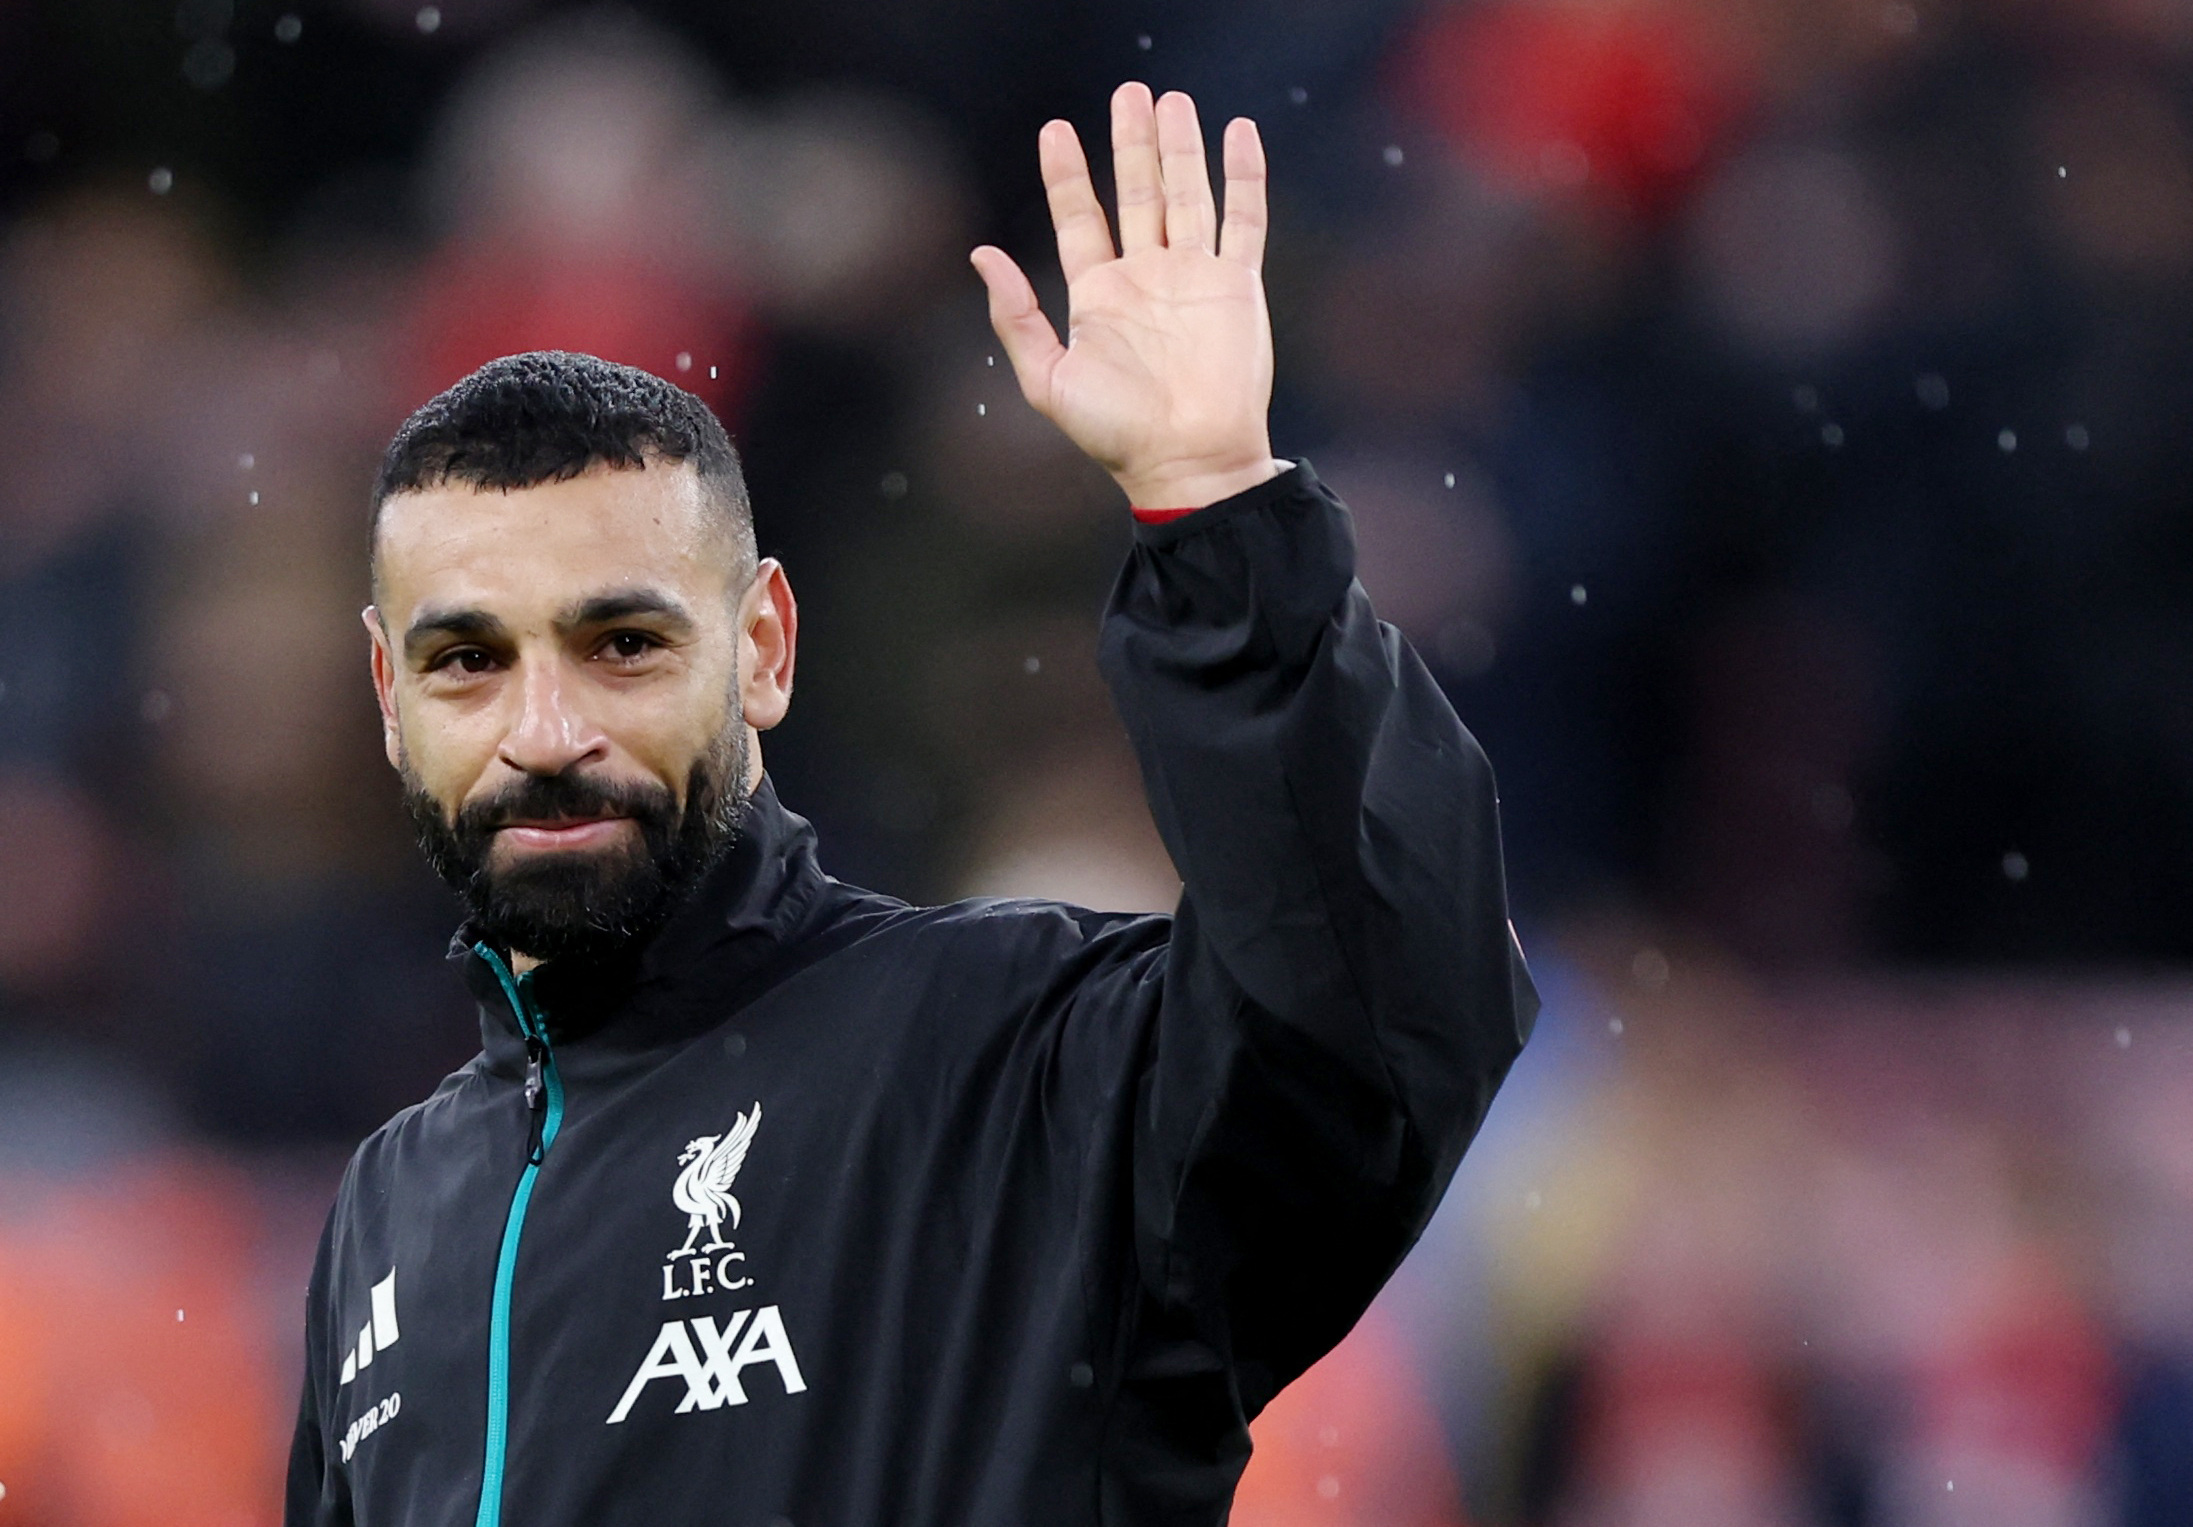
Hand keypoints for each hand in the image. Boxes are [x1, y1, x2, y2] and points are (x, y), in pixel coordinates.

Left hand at [971, 83, 1287, 511]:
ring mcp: (1193, 278)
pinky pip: (1243, 220)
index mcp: (1098, 295)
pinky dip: (1243, 177)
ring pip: (1188, 195)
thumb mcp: (1048, 380)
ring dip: (1181, 148)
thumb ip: (1017, 317)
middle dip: (1131, 143)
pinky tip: (1237, 134)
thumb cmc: (1115, 433)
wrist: (1187, 462)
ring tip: (1172, 100)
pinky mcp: (1236, 287)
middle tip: (1128, 93)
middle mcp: (1145, 277)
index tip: (1055, 130)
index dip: (1066, 174)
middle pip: (1136, 193)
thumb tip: (981, 255)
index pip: (1078, 218)